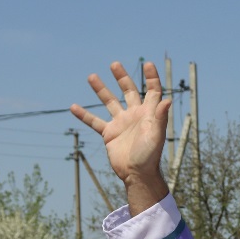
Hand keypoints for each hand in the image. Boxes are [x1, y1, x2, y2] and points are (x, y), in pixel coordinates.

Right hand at [70, 61, 171, 213]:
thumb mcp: (156, 135)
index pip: (152, 91)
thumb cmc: (150, 155)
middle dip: (122, 78)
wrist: (137, 174)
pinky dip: (84, 115)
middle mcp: (135, 115)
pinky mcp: (109, 134)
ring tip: (91, 76)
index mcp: (148, 113)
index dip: (151, 78)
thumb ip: (160, 117)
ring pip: (109, 102)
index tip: (147, 64)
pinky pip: (94, 122)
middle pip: (129, 91)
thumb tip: (166, 99)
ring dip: (101, 90)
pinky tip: (73, 107)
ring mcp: (121, 124)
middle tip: (114, 64)